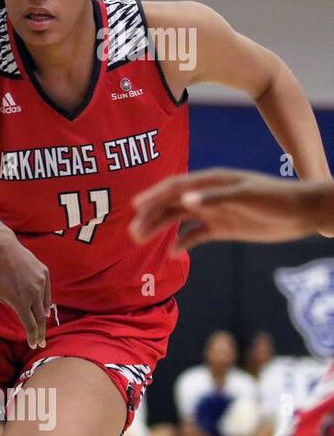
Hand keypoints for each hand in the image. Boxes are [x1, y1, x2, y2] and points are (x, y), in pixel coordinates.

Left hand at [0, 229, 51, 348]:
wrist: (3, 248)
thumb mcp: (0, 294)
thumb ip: (13, 306)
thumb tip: (23, 313)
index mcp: (21, 301)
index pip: (30, 324)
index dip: (33, 336)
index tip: (34, 345)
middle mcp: (34, 293)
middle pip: (40, 318)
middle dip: (40, 332)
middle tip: (41, 342)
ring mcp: (41, 282)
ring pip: (45, 305)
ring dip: (42, 316)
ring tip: (41, 325)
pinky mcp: (44, 273)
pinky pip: (47, 291)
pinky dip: (45, 300)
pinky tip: (43, 308)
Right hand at [130, 169, 331, 249]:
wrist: (303, 212)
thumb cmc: (276, 198)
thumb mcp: (246, 195)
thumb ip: (214, 198)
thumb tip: (184, 200)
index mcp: (210, 182)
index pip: (175, 187)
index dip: (154, 196)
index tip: (135, 207)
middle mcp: (208, 195)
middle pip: (172, 204)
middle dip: (151, 216)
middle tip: (133, 232)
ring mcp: (214, 212)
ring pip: (179, 220)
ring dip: (160, 228)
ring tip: (140, 240)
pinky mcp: (223, 228)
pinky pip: (196, 236)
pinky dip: (183, 243)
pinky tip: (172, 253)